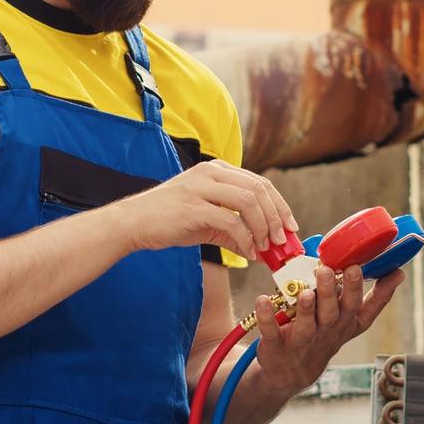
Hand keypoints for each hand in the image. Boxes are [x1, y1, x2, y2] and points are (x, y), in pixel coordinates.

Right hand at [124, 159, 297, 259]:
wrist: (133, 223)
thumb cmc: (170, 220)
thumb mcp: (207, 221)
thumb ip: (234, 230)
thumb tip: (261, 249)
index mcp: (218, 170)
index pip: (260, 183)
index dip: (280, 205)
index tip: (290, 227)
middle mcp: (212, 172)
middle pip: (259, 190)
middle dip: (277, 217)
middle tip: (283, 241)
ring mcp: (202, 187)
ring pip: (249, 202)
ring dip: (263, 227)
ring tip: (266, 248)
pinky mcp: (193, 207)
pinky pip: (230, 221)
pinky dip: (245, 239)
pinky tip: (248, 254)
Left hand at [253, 264, 404, 395]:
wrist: (289, 374)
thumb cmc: (323, 336)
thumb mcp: (349, 322)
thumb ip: (371, 300)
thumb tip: (398, 272)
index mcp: (345, 324)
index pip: (364, 310)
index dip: (378, 294)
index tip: (388, 272)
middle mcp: (326, 332)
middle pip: (333, 313)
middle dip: (333, 292)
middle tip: (330, 271)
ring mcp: (301, 341)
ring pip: (306, 324)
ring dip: (306, 308)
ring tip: (305, 290)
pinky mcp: (276, 346)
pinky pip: (271, 331)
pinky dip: (266, 317)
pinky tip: (262, 300)